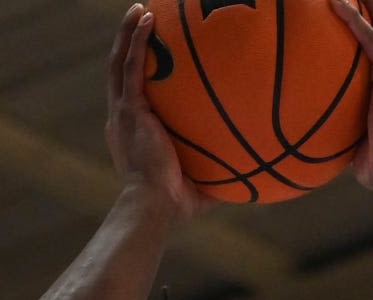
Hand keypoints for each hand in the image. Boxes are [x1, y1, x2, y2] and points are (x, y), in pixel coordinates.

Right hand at [105, 5, 206, 221]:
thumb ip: (220, 179)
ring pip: (119, 62)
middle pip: (120, 72)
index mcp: (133, 134)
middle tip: (140, 21)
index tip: (151, 60)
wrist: (152, 207)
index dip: (137, 77)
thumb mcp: (200, 189)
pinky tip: (147, 18)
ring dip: (127, 33)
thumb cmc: (174, 206)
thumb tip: (253, 179)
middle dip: (128, 45)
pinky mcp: (129, 109)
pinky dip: (137, 40)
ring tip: (139, 8)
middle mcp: (122, 119)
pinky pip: (132, 66)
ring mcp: (123, 112)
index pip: (133, 98)